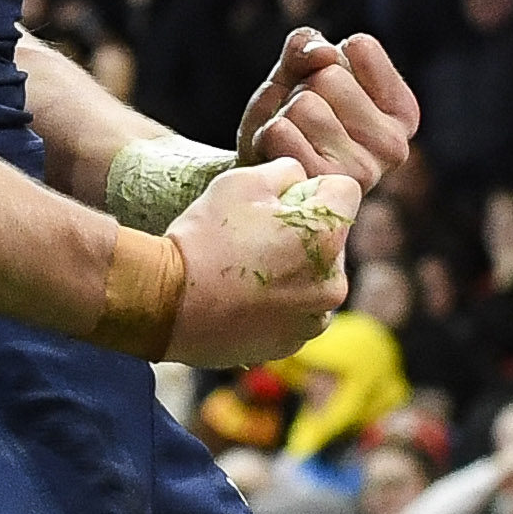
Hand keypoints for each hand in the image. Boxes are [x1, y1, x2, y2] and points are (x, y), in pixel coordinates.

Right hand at [161, 159, 356, 367]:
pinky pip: (296, 310)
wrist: (168, 302)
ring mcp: (313, 318)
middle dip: (304, 232)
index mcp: (327, 238)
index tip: (281, 199)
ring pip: (315, 277)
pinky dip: (278, 301)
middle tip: (254, 233)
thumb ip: (285, 170)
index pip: (344, 192)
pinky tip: (241, 295)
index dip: (313, 187)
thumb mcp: (241, 182)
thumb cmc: (204, 237)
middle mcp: (333, 283)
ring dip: (293, 269)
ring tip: (245, 268)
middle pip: (331, 239)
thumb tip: (297, 176)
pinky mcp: (291, 343)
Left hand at [237, 30, 418, 186]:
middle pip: (330, 77)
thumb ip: (307, 45)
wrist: (264, 168)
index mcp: (402, 112)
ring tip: (293, 137)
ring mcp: (363, 171)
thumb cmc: (291, 117)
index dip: (327, 60)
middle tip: (303, 119)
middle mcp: (394, 145)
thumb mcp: (297, 70)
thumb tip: (324, 52)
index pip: (361, 47)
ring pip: (306, 105)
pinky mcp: (323, 185)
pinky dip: (268, 134)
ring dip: (285, 113)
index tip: (326, 89)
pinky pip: (281, 132)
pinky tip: (280, 154)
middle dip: (303, 88)